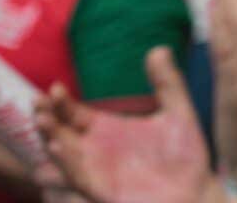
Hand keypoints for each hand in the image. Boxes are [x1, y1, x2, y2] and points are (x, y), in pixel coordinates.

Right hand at [33, 47, 214, 202]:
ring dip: (52, 139)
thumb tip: (160, 48)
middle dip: (47, 117)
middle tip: (40, 102)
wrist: (196, 189)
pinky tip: (61, 148)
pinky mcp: (102, 190)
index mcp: (107, 129)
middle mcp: (95, 149)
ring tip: (44, 122)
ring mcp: (96, 170)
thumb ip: (167, 83)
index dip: (61, 101)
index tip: (55, 87)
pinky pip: (79, 178)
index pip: (74, 113)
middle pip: (61, 131)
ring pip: (64, 154)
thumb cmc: (183, 154)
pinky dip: (68, 164)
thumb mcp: (177, 112)